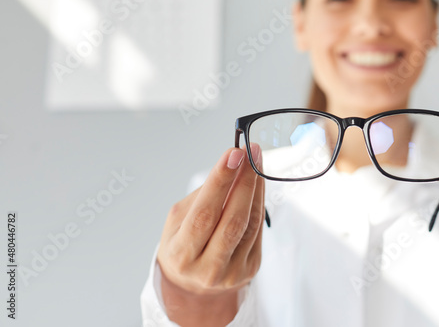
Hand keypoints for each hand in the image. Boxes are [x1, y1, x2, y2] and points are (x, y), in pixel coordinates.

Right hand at [156, 145, 264, 325]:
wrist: (193, 287)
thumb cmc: (183, 245)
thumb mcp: (178, 222)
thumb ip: (202, 198)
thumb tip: (231, 168)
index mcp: (181, 254)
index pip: (204, 213)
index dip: (221, 181)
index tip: (234, 153)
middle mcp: (207, 267)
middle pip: (233, 219)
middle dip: (244, 180)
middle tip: (250, 152)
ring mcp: (232, 272)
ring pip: (250, 223)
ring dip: (256, 188)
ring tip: (256, 161)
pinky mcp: (251, 268)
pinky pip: (258, 230)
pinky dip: (259, 203)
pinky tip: (258, 184)